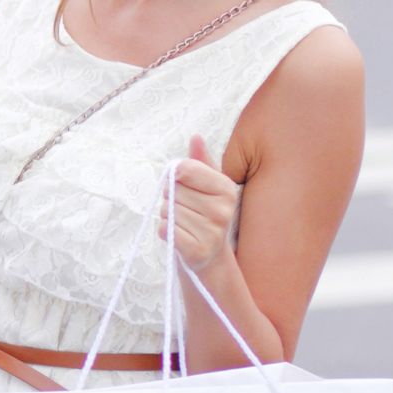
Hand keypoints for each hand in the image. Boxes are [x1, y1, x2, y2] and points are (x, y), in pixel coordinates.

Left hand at [171, 136, 240, 272]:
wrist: (209, 254)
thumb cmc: (204, 213)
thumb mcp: (206, 184)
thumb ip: (199, 161)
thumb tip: (195, 137)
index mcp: (226, 188)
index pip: (185, 169)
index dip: (175, 176)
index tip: (182, 184)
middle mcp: (223, 210)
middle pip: (173, 191)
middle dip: (172, 198)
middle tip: (185, 210)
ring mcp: (212, 232)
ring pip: (168, 210)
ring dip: (168, 215)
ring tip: (184, 223)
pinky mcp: (198, 250)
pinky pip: (165, 228)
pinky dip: (165, 230)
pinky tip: (179, 235)